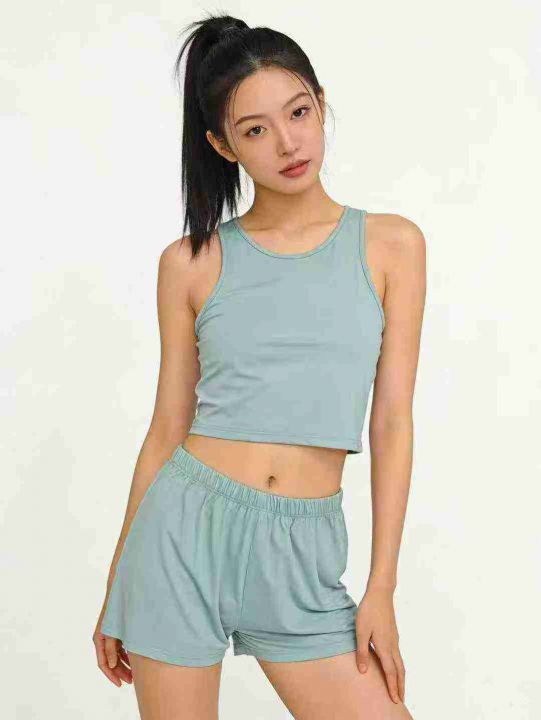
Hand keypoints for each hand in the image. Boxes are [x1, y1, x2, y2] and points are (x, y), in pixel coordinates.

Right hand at [93, 604, 132, 687]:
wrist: (121, 593)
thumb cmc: (117, 610)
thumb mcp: (113, 631)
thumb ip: (111, 648)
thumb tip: (112, 665)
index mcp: (99, 640)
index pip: (103, 664)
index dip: (111, 675)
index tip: (120, 684)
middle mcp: (103, 639)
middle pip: (110, 662)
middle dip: (120, 672)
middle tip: (131, 681)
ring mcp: (110, 636)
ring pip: (116, 656)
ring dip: (124, 665)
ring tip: (134, 674)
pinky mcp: (117, 632)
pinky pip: (120, 648)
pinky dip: (126, 656)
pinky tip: (134, 661)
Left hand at [354, 586, 405, 703]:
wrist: (380, 593)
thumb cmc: (368, 610)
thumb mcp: (361, 631)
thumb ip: (362, 652)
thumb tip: (364, 671)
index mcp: (384, 646)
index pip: (390, 672)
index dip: (392, 687)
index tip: (396, 700)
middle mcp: (392, 645)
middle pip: (400, 671)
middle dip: (400, 686)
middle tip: (401, 699)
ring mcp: (394, 639)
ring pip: (400, 663)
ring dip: (400, 677)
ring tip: (399, 687)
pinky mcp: (393, 634)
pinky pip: (398, 656)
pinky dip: (398, 667)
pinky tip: (393, 667)